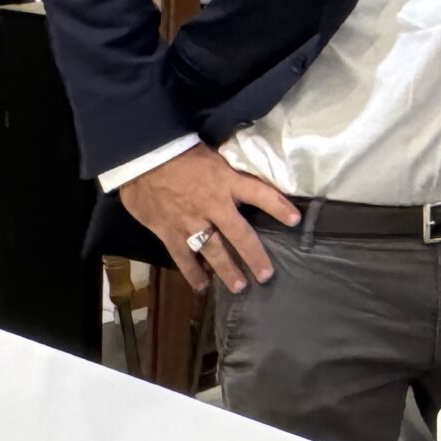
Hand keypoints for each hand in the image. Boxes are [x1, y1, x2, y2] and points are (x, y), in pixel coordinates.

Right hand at [116, 143, 299, 294]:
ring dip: (226, 270)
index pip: (260, 194)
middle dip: (254, 256)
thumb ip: (229, 174)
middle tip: (266, 275)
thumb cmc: (182, 153)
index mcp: (227, 182)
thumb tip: (245, 181)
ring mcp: (190, 221)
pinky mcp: (169, 231)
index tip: (295, 220)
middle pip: (239, 234)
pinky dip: (192, 273)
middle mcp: (213, 205)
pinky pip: (183, 257)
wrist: (145, 157)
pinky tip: (202, 286)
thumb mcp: (214, 157)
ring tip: (239, 287)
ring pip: (213, 251)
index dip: (279, 206)